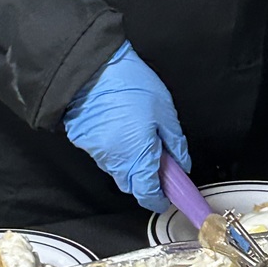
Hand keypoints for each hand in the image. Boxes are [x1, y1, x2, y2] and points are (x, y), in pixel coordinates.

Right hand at [63, 40, 189, 212]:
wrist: (94, 69)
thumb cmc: (129, 84)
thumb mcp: (165, 110)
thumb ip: (175, 142)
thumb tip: (182, 161)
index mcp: (138, 155)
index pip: (148, 193)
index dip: (160, 197)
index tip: (170, 194)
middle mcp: (115, 160)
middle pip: (132, 185)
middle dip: (146, 180)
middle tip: (159, 160)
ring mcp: (98, 153)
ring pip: (118, 170)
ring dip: (131, 163)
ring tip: (140, 136)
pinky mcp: (85, 143)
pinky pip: (105, 156)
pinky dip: (116, 150)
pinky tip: (122, 130)